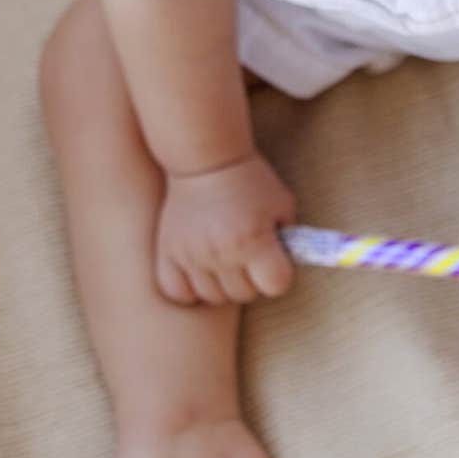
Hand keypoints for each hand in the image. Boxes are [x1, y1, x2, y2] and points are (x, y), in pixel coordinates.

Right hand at [155, 150, 296, 305]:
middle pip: (244, 294)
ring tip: (224, 260)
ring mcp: (192, 255)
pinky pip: (177, 293)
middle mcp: (222, 252)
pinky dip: (188, 289)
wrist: (206, 160)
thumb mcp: (282, 203)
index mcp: (254, 240)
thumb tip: (287, 267)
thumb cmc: (250, 180)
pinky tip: (198, 271)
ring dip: (222, 285)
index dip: (279, 274)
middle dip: (251, 279)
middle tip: (248, 256)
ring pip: (212, 298)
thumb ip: (290, 238)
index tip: (273, 259)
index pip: (276, 286)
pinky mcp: (168, 253)